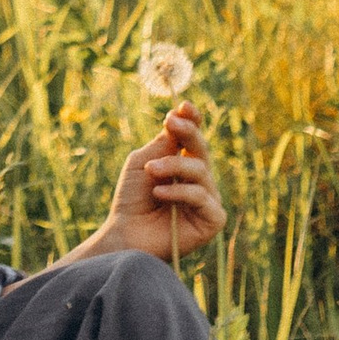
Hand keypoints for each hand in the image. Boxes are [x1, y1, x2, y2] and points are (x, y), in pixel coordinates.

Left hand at [88, 106, 223, 267]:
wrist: (125, 233)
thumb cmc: (131, 199)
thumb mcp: (143, 163)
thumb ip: (163, 144)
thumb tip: (179, 118)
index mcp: (183, 164)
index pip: (194, 139)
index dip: (193, 121)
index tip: (184, 106)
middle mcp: (199, 181)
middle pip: (202, 150)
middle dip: (189, 133)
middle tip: (172, 123)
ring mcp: (208, 201)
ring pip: (201, 171)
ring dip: (174, 166)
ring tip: (151, 171)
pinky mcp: (213, 220)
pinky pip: (202, 197)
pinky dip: (180, 192)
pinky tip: (159, 193)